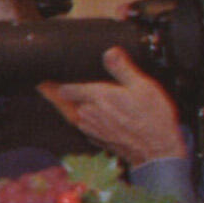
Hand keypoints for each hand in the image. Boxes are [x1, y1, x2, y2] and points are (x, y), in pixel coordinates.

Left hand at [44, 48, 185, 167]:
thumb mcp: (142, 86)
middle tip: (51, 89)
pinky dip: (87, 121)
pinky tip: (97, 118)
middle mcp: (90, 113)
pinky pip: (86, 127)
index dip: (56, 85)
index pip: (67, 89)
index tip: (45, 82)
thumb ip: (122, 68)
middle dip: (64, 95)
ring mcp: (92, 128)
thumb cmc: (153, 118)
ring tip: (76, 102)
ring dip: (75, 109)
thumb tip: (109, 52)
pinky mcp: (98, 140)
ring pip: (77, 115)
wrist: (158, 151)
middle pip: (70, 102)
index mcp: (98, 96)